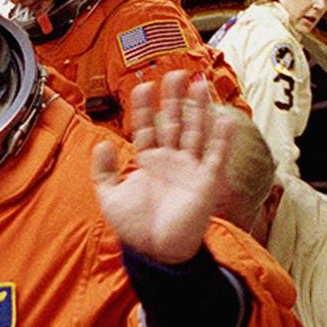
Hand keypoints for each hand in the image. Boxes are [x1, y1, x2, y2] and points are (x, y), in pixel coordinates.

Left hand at [91, 71, 232, 264]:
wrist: (156, 253)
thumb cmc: (135, 228)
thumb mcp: (109, 197)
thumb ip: (103, 170)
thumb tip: (103, 144)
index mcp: (148, 161)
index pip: (147, 126)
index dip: (145, 107)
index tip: (142, 85)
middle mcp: (170, 161)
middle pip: (174, 121)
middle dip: (174, 98)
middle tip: (175, 73)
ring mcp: (189, 169)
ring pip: (195, 131)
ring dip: (198, 108)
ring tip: (199, 83)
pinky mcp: (206, 182)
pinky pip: (215, 156)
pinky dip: (221, 139)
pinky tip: (223, 119)